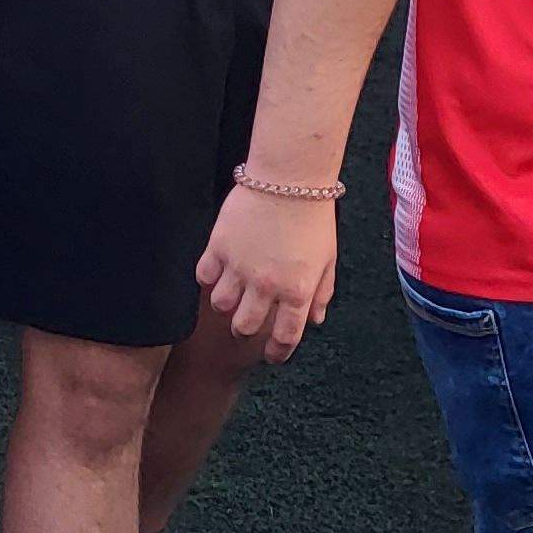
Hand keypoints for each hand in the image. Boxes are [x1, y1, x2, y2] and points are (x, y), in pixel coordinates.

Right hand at [197, 183, 336, 361]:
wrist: (289, 178)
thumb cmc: (313, 217)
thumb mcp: (328, 260)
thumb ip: (321, 293)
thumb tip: (315, 321)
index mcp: (297, 291)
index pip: (285, 337)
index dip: (276, 352)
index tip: (271, 354)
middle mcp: (266, 285)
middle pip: (245, 326)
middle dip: (245, 330)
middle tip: (245, 322)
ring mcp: (239, 266)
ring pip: (220, 305)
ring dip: (226, 305)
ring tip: (231, 294)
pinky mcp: (219, 246)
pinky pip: (204, 276)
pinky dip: (208, 278)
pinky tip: (217, 270)